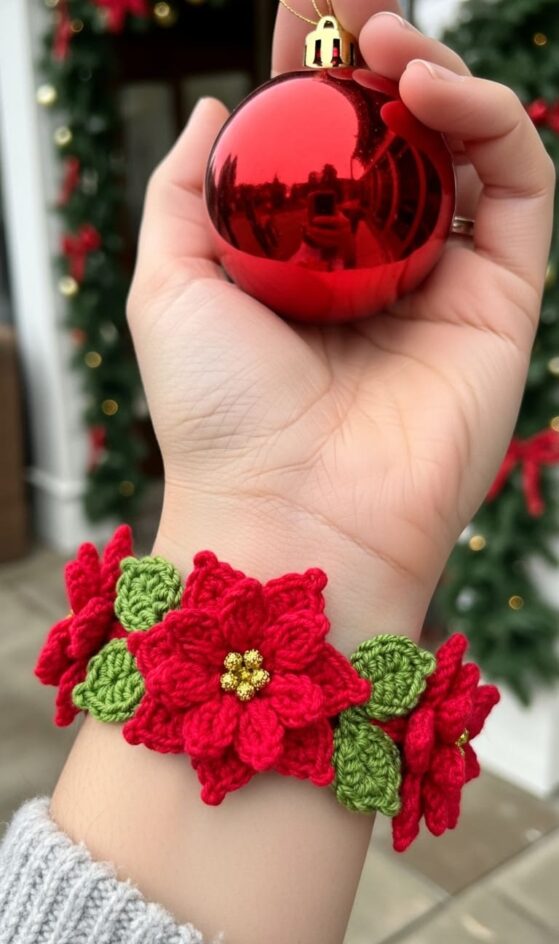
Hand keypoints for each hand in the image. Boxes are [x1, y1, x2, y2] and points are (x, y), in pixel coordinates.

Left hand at [127, 0, 554, 651]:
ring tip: (392, 46)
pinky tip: (436, 93)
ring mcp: (445, 286)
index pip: (325, 151)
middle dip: (384, 66)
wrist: (294, 513)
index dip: (320, 78)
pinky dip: (493, 122)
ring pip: (467, 153)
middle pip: (401, 143)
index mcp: (305, 269)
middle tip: (357, 14)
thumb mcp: (168, 287)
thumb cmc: (220, 415)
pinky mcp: (504, 302)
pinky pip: (523, 189)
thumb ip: (185, 193)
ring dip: (440, 79)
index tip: (307, 18)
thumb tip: (220, 104)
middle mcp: (378, 273)